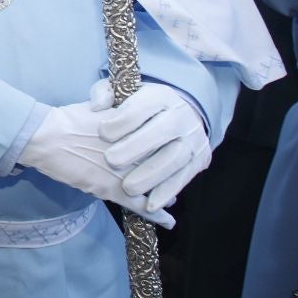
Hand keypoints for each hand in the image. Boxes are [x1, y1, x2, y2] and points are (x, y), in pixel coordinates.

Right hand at [15, 97, 170, 226]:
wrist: (48, 137)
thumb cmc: (68, 119)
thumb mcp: (98, 105)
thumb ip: (117, 107)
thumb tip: (121, 109)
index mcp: (135, 128)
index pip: (160, 142)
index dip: (167, 150)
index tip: (172, 153)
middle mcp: (136, 149)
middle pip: (162, 164)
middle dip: (168, 173)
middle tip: (174, 178)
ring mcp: (125, 170)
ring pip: (154, 185)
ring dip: (164, 194)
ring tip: (171, 200)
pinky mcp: (113, 189)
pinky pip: (140, 204)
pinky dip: (156, 214)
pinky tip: (168, 221)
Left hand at [92, 81, 211, 212]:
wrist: (182, 116)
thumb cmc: (140, 108)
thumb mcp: (122, 93)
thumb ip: (104, 94)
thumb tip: (97, 106)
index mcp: (161, 97)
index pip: (141, 107)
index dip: (121, 120)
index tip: (102, 133)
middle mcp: (181, 116)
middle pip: (161, 132)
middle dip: (135, 147)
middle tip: (111, 160)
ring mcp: (193, 139)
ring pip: (174, 158)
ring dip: (151, 175)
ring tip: (128, 188)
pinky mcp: (200, 159)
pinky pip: (184, 177)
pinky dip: (167, 192)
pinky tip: (150, 204)